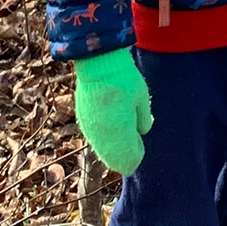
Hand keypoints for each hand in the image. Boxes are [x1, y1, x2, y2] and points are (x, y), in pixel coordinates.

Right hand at [73, 49, 153, 174]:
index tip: (140, 140)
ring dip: (113, 147)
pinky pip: (95, 139)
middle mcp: (104, 138)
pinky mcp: (83, 121)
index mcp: (121, 135)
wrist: (98, 64)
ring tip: (123, 129)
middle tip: (133, 138)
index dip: (137, 154)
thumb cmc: (125, 80)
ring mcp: (91, 131)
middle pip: (115, 161)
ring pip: (103, 151)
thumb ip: (143, 119)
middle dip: (125, 154)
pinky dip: (104, 137)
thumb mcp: (142, 99)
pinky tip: (110, 124)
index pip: (129, 162)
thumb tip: (142, 131)